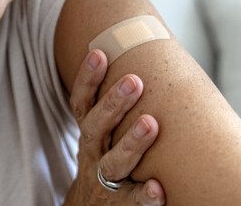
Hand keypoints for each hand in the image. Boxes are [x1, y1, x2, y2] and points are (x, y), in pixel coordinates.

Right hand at [64, 49, 165, 204]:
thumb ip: (114, 104)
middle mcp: (91, 151)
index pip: (81, 102)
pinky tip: (159, 188)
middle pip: (96, 126)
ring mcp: (103, 180)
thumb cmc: (106, 156)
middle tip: (134, 80)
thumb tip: (141, 52)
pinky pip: (130, 201)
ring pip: (113, 162)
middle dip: (113, 102)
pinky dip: (143, 196)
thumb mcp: (101, 131)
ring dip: (131, 143)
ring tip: (151, 123)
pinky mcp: (118, 205)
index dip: (87, 78)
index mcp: (88, 131)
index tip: (99, 53)